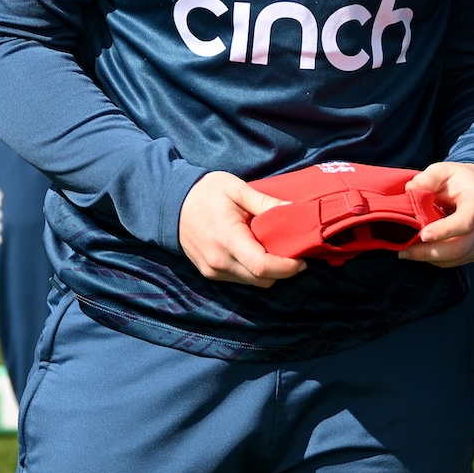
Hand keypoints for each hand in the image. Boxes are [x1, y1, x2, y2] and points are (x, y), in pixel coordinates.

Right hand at [178, 172, 306, 287]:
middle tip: (293, 252)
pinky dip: (253, 271)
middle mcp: (220, 261)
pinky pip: (240, 279)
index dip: (287, 268)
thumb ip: (266, 203)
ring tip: (275, 250)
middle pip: (262, 280)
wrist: (171, 203)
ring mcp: (213, 270)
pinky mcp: (209, 273)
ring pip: (252, 283)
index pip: (263, 267)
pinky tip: (256, 252)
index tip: (302, 259)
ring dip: (268, 272)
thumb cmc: (206, 192)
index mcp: (228, 239)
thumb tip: (295, 211)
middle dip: (282, 271)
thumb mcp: (237, 189)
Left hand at [399, 163, 473, 267]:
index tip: (422, 235)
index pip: (466, 222)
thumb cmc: (458, 179)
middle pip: (459, 246)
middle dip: (430, 251)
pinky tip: (421, 252)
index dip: (444, 231)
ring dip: (430, 258)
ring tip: (408, 252)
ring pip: (456, 258)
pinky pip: (456, 262)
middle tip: (405, 250)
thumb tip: (410, 189)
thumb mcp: (443, 170)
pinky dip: (437, 259)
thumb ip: (427, 178)